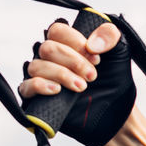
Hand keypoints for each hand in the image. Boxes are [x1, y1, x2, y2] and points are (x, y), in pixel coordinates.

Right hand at [18, 17, 134, 145]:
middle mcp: (52, 59)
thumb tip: (91, 43)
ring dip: (61, 74)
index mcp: (67, 44)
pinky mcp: (40, 99)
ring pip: (36, 66)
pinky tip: (57, 90)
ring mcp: (44, 78)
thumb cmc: (116, 81)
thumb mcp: (120, 53)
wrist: (117, 114)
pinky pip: (26, 87)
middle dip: (72, 61)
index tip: (96, 58)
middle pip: (47, 48)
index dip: (75, 42)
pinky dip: (39, 86)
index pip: (57, 30)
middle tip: (92, 76)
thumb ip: (110, 36)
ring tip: (81, 87)